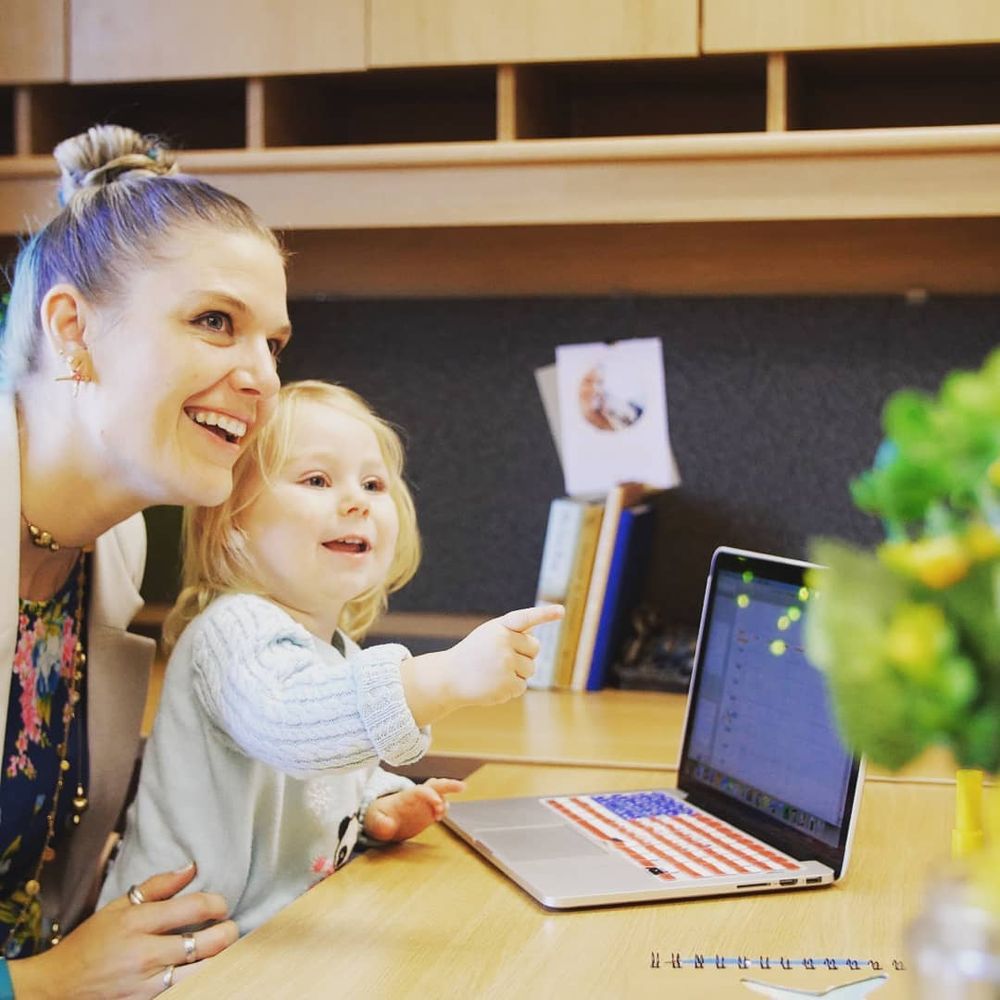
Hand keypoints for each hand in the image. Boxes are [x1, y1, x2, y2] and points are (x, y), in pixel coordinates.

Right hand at [9, 863, 237, 999]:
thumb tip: (192, 868)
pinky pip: (184, 992)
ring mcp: (145, 986)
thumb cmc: (89, 944)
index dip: (218, 903)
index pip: (195, 906)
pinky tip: (205, 973)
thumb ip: (157, 887)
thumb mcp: (116, 907)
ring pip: (202, 973)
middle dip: (228, 933)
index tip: (221, 906)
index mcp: (137, 922)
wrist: (55, 989)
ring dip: (219, 961)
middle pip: (207, 943)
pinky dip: (200, 982)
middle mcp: (144, 954)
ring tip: (220, 952)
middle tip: (229, 929)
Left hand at [363, 778, 465, 841]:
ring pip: (440, 794)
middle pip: (436, 785)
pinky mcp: (428, 812)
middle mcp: (418, 797)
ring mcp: (424, 804)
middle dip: (449, 784)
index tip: (437, 806)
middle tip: (463, 787)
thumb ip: (380, 823)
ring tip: (442, 813)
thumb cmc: (378, 816)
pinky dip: (444, 809)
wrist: (381, 820)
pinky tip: (440, 816)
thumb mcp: (374, 820)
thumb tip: (388, 826)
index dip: (431, 796)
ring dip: (446, 799)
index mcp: (407, 796)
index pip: (422, 790)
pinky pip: (440, 807)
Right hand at [401, 604, 563, 724]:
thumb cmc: (473, 654)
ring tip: (494, 672)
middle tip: (501, 658)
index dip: (545, 614)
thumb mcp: (489, 635)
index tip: (561, 611)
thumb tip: (534, 635)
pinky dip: (511, 688)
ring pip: (531, 669)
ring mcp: (505, 664)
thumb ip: (512, 632)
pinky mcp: (507, 684)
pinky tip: (493, 684)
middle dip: (524, 655)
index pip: (525, 618)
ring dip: (518, 673)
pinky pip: (522, 686)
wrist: (449, 677)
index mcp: (500, 627)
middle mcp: (503, 642)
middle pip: (535, 648)